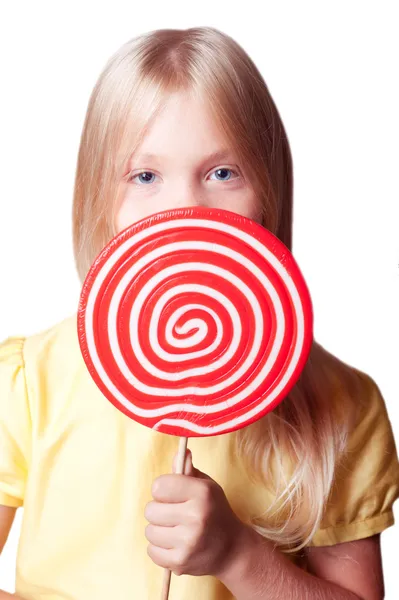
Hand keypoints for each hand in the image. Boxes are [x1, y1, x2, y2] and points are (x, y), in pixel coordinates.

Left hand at [144, 448, 248, 577]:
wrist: (232, 550)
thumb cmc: (215, 511)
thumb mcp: (207, 486)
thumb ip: (188, 470)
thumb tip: (181, 452)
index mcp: (201, 493)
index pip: (159, 486)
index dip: (162, 489)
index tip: (171, 494)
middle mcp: (195, 516)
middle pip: (150, 509)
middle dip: (158, 511)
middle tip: (174, 514)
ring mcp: (188, 541)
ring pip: (149, 531)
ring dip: (158, 530)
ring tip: (175, 530)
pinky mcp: (181, 561)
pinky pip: (152, 551)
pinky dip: (159, 549)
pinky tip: (174, 544)